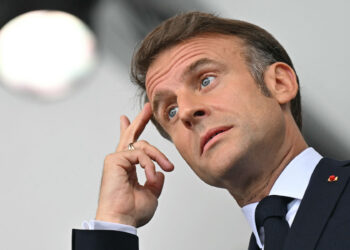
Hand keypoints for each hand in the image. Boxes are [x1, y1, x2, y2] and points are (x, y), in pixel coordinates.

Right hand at [96, 103, 173, 226]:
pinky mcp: (114, 160)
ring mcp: (116, 159)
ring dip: (159, 157)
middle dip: (141, 120)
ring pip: (144, 146)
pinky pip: (140, 155)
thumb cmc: (133, 211)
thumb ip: (155, 180)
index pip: (130, 146)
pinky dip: (149, 165)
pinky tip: (151, 177)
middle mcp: (121, 161)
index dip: (131, 130)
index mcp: (128, 167)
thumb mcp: (151, 194)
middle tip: (147, 108)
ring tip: (167, 168)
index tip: (128, 118)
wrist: (122, 220)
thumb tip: (159, 171)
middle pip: (131, 135)